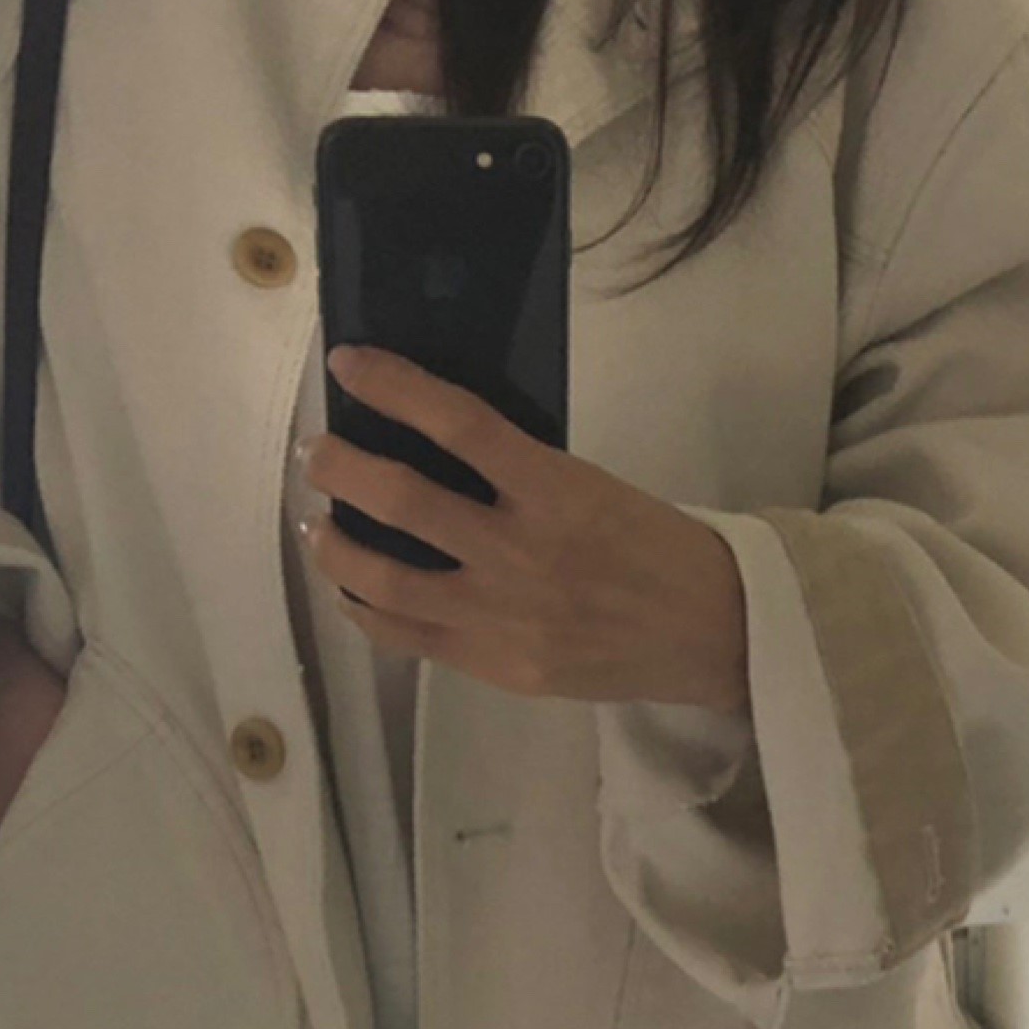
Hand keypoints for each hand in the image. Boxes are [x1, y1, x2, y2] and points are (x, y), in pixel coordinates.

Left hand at [297, 344, 750, 713]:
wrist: (711, 635)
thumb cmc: (657, 548)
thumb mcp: (598, 487)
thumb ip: (521, 474)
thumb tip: (433, 445)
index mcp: (556, 489)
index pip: (456, 422)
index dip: (393, 386)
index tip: (350, 363)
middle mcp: (520, 550)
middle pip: (400, 498)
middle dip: (340, 468)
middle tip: (317, 454)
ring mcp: (502, 615)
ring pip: (383, 576)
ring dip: (333, 544)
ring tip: (317, 523)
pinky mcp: (494, 665)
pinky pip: (405, 636)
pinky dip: (363, 608)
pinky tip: (351, 590)